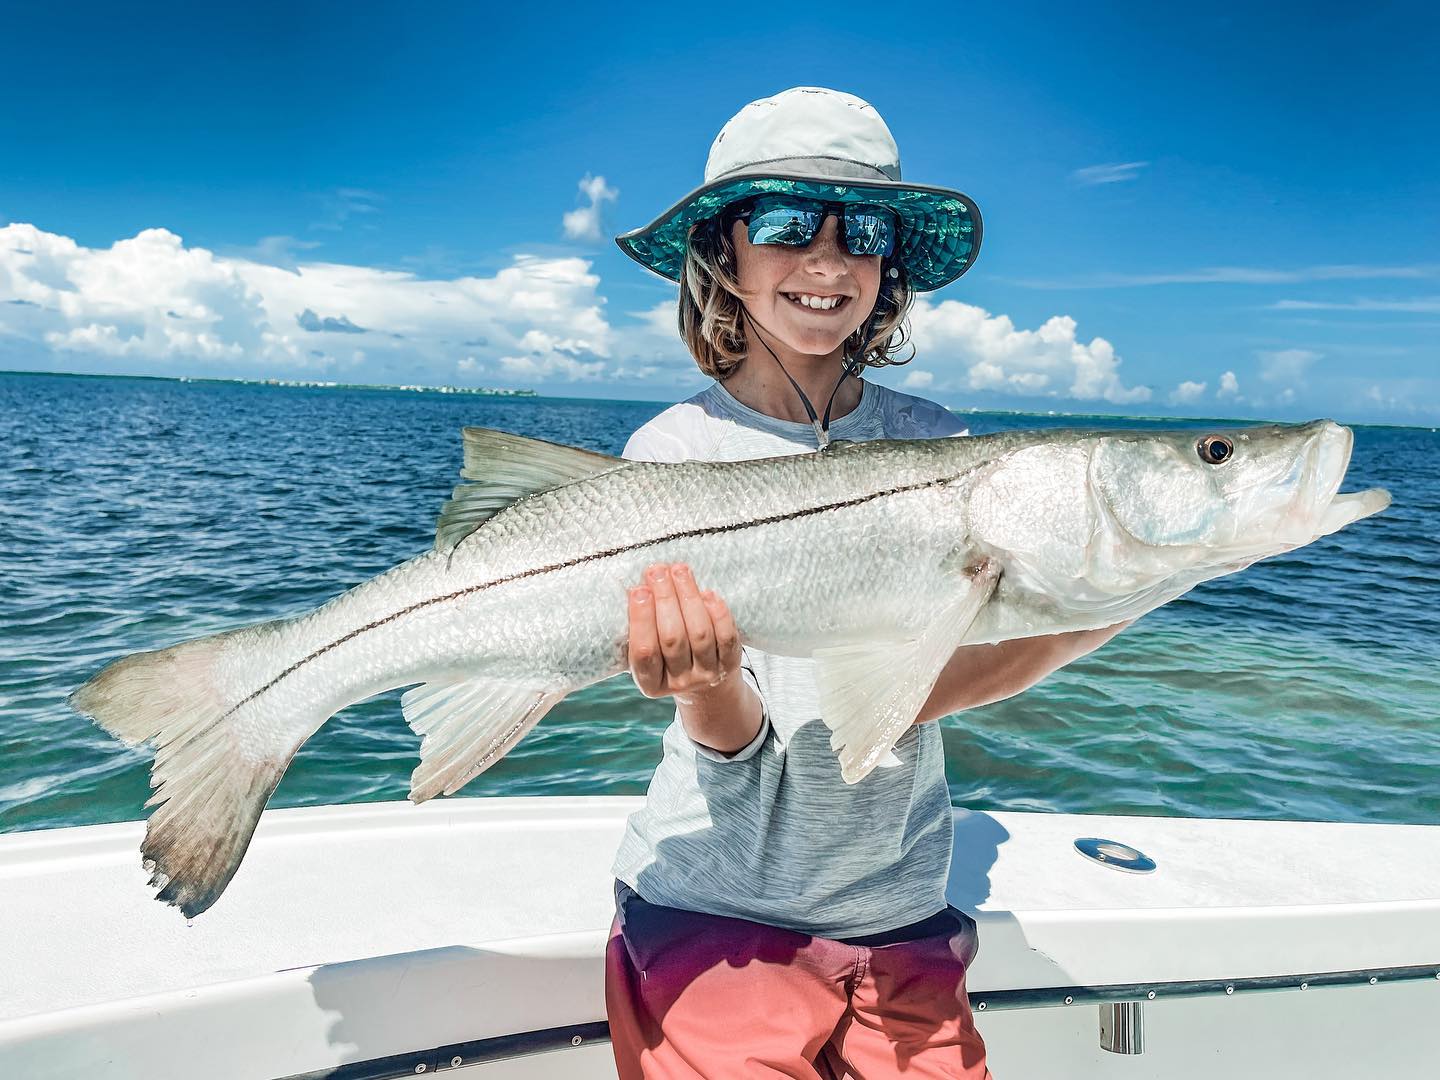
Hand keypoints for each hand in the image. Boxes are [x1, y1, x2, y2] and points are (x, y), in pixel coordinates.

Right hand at [627, 563, 741, 703]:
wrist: (706, 682)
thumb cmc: (668, 656)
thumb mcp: (650, 649)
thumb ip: (643, 626)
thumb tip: (640, 585)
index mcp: (650, 683)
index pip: (643, 652)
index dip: (641, 620)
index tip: (638, 590)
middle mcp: (679, 682)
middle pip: (672, 638)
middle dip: (665, 599)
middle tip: (657, 571)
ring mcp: (706, 674)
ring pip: (700, 634)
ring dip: (688, 597)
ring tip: (679, 571)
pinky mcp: (729, 664)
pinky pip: (726, 637)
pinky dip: (717, 613)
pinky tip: (707, 593)